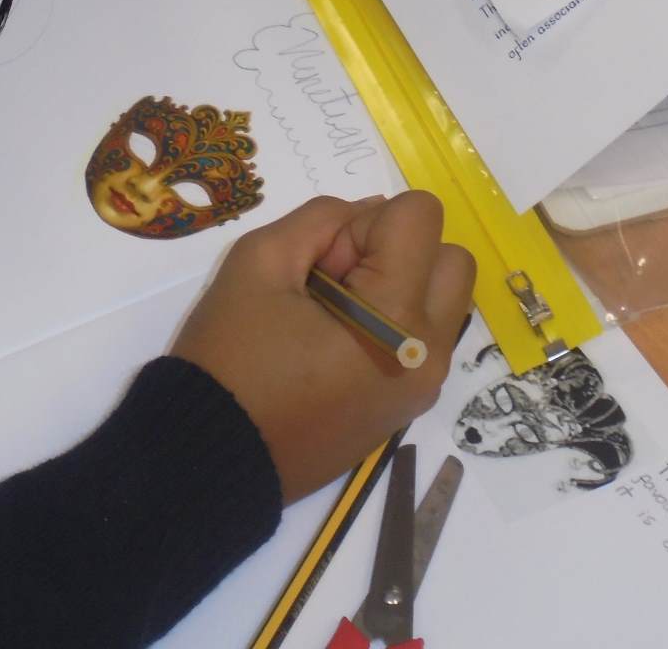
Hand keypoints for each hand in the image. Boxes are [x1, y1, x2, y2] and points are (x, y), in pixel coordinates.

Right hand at [172, 192, 474, 504]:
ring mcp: (424, 385)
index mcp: (397, 318)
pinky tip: (335, 345)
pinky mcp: (408, 405)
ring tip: (335, 315)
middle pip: (452, 257)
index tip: (322, 264)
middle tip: (336, 281)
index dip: (364, 225)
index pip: (421, 216)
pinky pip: (426, 339)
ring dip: (402, 287)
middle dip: (400, 251)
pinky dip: (394, 324)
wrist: (216, 454)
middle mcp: (429, 354)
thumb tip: (370, 212)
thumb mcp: (258, 261)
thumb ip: (320, 219)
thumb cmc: (230, 357)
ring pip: (444, 299)